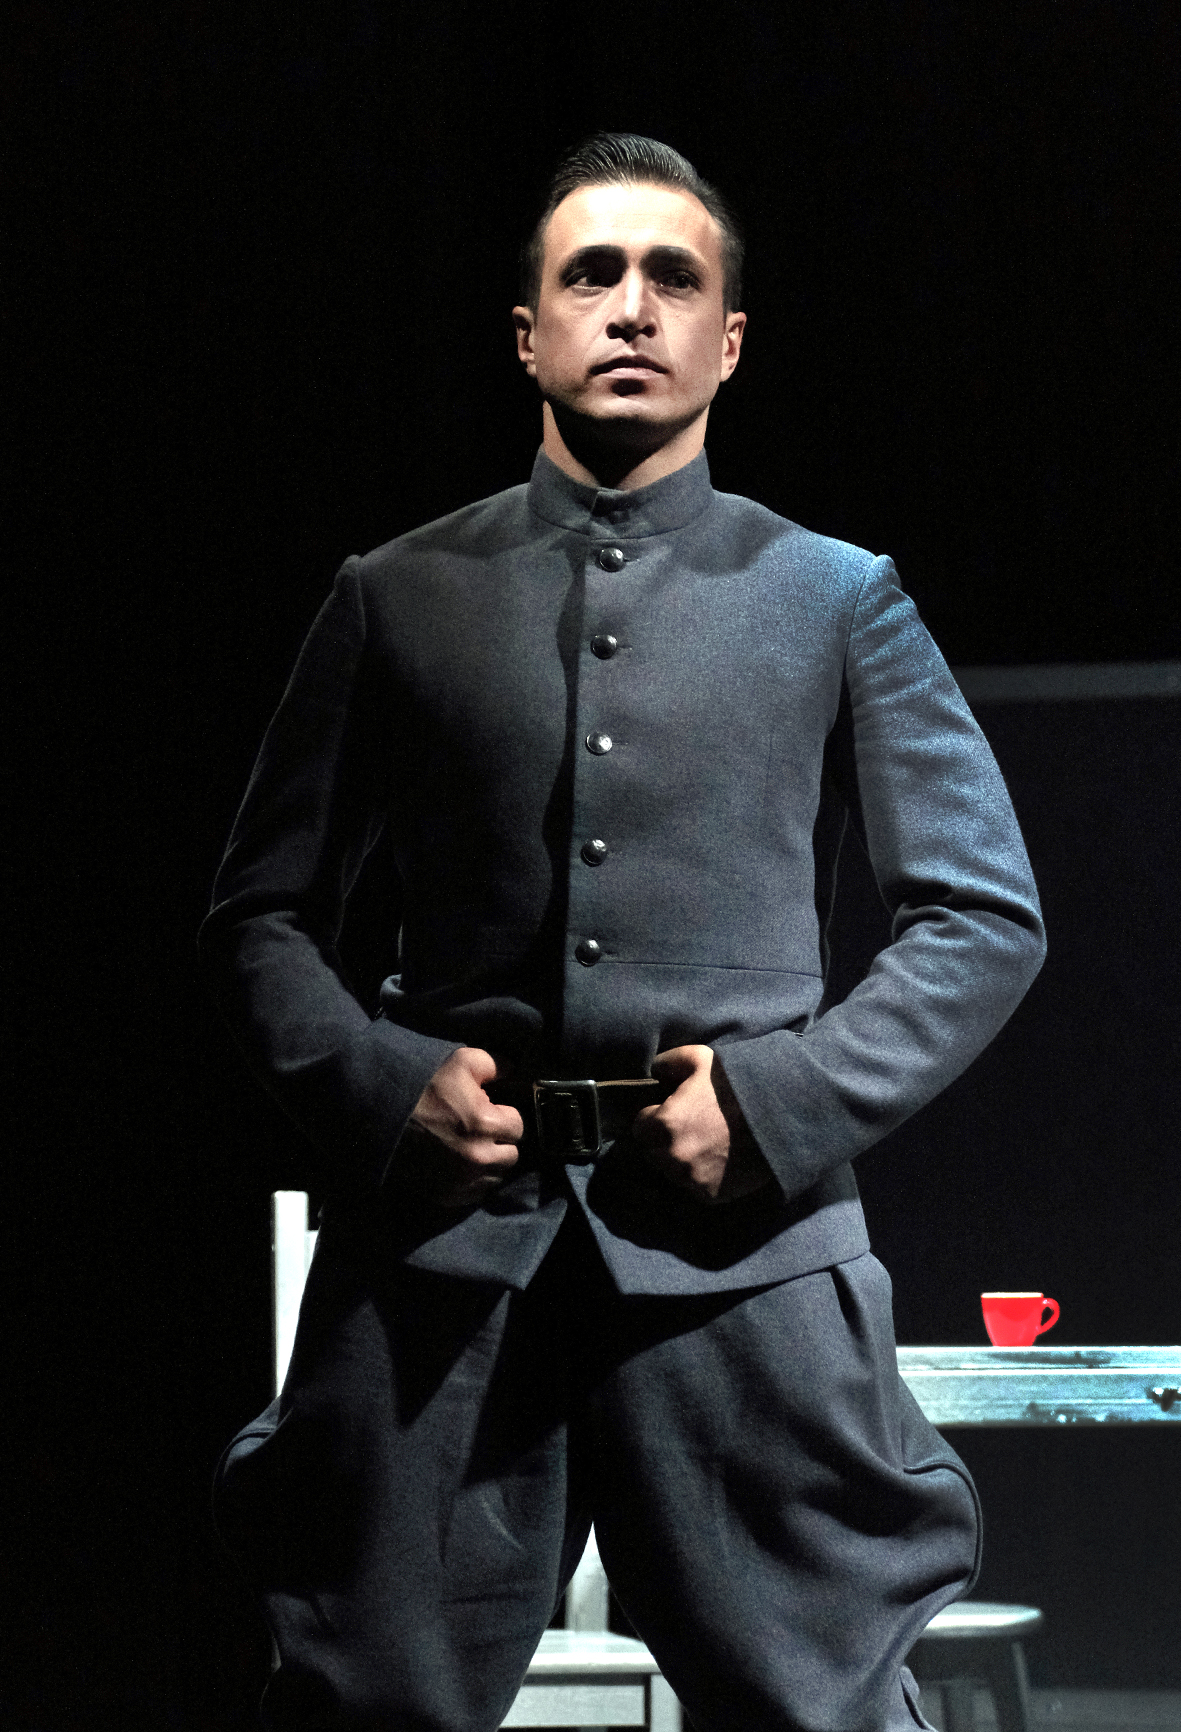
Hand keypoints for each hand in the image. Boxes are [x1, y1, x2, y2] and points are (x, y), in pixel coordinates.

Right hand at [394, 1047, 522, 1207]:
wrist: (381, 1116)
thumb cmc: (423, 1087)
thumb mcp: (460, 1062)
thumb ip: (494, 1064)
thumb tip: (513, 1072)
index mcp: (485, 1124)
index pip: (518, 1126)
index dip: (504, 1116)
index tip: (490, 1111)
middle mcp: (478, 1157)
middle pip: (511, 1155)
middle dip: (500, 1142)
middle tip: (481, 1130)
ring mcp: (462, 1180)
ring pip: (495, 1176)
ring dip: (489, 1163)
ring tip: (471, 1147)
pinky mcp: (447, 1195)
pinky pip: (476, 1193)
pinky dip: (473, 1181)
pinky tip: (459, 1164)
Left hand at [632, 1044, 773, 1204]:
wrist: (781, 1115)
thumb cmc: (738, 1084)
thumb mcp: (701, 1058)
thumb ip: (669, 1062)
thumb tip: (656, 1071)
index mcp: (664, 1124)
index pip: (640, 1128)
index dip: (656, 1118)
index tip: (672, 1113)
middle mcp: (673, 1157)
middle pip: (654, 1153)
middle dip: (665, 1141)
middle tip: (690, 1129)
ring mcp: (692, 1179)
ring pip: (673, 1172)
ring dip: (682, 1161)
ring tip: (705, 1145)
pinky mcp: (711, 1195)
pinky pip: (696, 1187)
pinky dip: (703, 1176)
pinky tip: (719, 1160)